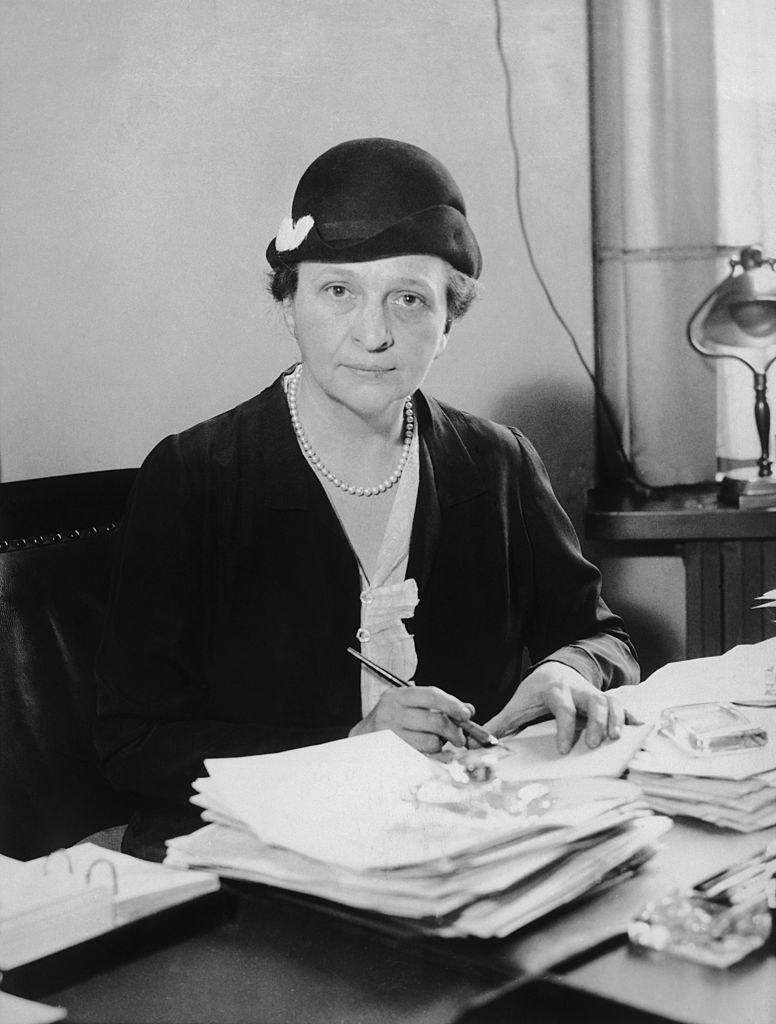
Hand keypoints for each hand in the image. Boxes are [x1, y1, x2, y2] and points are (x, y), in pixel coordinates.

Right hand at [349, 686, 474, 753]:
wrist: (361, 743)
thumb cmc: (389, 723)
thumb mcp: (409, 706)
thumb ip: (437, 706)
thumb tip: (468, 710)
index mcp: (396, 697)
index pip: (431, 695)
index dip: (452, 704)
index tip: (466, 714)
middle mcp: (391, 714)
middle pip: (435, 721)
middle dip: (454, 731)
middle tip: (460, 738)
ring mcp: (390, 736)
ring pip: (432, 742)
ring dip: (441, 746)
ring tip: (435, 744)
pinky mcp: (393, 756)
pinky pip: (425, 759)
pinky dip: (435, 758)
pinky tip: (433, 755)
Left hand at [482, 661, 624, 753]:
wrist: (555, 668)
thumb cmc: (535, 691)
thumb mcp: (517, 703)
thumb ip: (501, 722)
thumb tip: (477, 740)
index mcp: (554, 690)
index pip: (561, 708)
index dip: (565, 729)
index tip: (565, 750)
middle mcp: (577, 690)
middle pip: (592, 701)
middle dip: (595, 721)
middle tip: (594, 743)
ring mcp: (593, 692)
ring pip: (609, 701)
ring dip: (615, 719)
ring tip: (616, 738)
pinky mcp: (604, 697)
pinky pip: (621, 704)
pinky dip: (631, 715)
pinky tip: (639, 726)